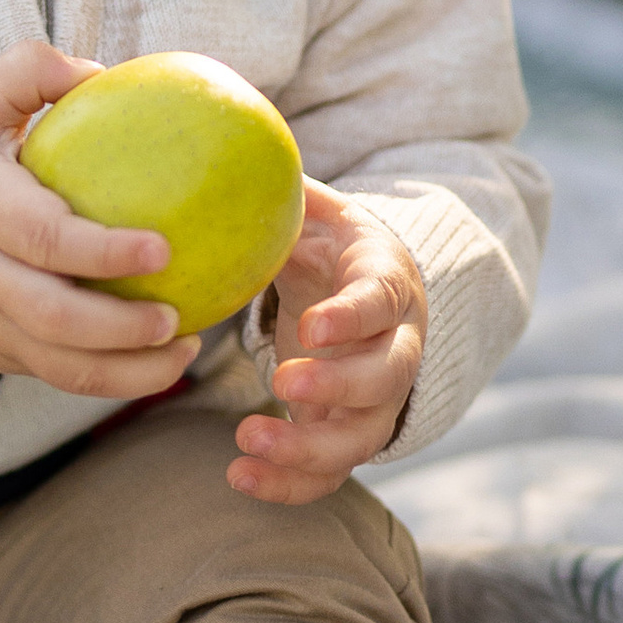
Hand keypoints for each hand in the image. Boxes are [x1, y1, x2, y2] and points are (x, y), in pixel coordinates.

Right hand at [0, 44, 198, 401]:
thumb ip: (27, 75)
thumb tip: (97, 70)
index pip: (40, 237)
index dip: (100, 251)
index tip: (162, 247)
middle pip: (51, 316)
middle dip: (120, 326)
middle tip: (176, 313)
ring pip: (61, 365)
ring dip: (130, 368)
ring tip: (186, 348)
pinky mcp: (2, 356)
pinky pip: (62, 379)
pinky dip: (118, 380)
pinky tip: (166, 360)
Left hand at [229, 180, 425, 504]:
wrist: (358, 284)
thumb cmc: (328, 240)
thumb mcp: (312, 206)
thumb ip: (280, 186)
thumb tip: (227, 139)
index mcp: (386, 280)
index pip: (382, 301)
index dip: (353, 317)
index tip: (310, 326)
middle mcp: (395, 344)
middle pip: (385, 379)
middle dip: (337, 387)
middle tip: (281, 383)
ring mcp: (375, 396)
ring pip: (362, 436)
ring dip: (309, 447)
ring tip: (247, 441)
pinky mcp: (347, 431)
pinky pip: (331, 471)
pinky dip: (291, 483)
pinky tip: (238, 478)